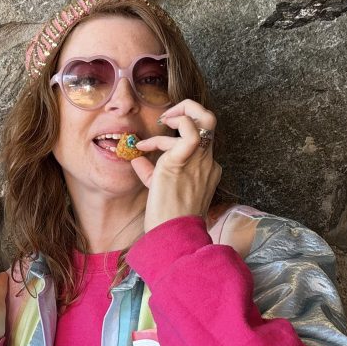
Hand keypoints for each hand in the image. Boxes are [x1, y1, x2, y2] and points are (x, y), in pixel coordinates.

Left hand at [132, 99, 220, 232]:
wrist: (173, 236)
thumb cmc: (167, 219)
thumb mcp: (161, 190)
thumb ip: (151, 173)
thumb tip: (137, 159)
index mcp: (205, 170)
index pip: (199, 140)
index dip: (174, 136)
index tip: (151, 145)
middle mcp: (207, 163)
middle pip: (210, 123)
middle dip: (189, 109)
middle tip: (167, 117)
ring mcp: (199, 161)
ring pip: (205, 120)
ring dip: (181, 112)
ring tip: (160, 123)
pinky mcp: (184, 162)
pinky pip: (190, 132)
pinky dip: (174, 125)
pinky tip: (152, 139)